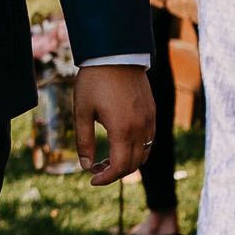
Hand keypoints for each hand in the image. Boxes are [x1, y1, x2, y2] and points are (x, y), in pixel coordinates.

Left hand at [73, 63, 156, 186]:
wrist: (116, 54)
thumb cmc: (94, 81)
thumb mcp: (82, 111)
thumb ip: (84, 141)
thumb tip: (85, 165)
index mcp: (122, 129)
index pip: (120, 167)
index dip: (106, 178)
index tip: (92, 179)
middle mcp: (141, 128)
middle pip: (134, 164)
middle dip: (115, 173)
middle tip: (95, 169)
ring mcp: (150, 120)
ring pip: (145, 154)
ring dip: (128, 163)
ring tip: (106, 159)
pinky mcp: (152, 112)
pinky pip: (149, 140)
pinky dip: (137, 150)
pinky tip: (119, 144)